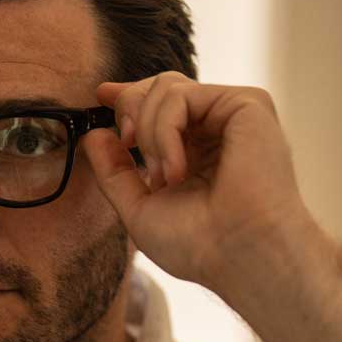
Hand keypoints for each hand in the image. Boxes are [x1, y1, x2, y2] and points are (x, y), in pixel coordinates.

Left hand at [82, 72, 311, 289]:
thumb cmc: (197, 245)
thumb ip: (114, 172)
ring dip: (148, 134)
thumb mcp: (139, 208)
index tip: (101, 95)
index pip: (161, 105)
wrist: (239, 256)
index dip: (129, 96)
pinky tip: (176, 170)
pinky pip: (181, 95)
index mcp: (197, 149)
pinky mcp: (247, 104)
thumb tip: (94, 135)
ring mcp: (232, 115)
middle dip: (130, 108)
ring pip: (166, 87)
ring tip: (163, 177)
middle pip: (160, 85)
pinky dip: (164, 131)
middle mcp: (217, 128)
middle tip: (126, 143)